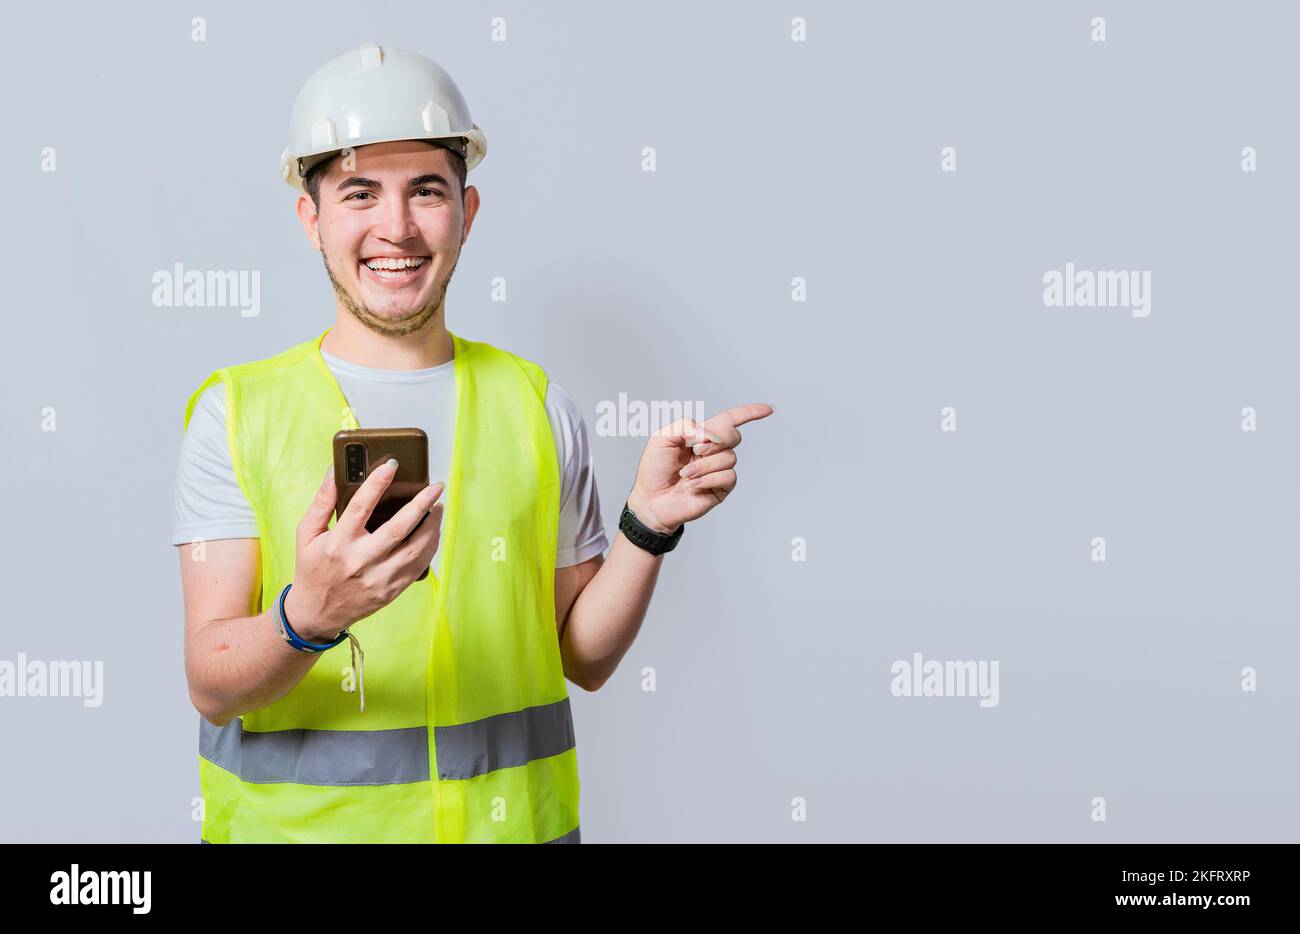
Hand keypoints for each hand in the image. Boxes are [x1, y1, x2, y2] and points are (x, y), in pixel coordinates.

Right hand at [284, 460, 444, 641]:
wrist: (316, 613)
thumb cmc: (312, 568)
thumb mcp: (306, 534)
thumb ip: (322, 502)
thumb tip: (334, 470)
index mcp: (338, 543)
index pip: (360, 507)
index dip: (377, 483)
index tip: (392, 464)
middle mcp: (360, 561)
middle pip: (398, 529)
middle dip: (421, 504)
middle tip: (436, 487)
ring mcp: (378, 579)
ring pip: (415, 550)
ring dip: (432, 526)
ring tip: (439, 507)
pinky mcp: (391, 591)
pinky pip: (418, 567)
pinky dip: (430, 547)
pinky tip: (433, 532)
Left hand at [625, 403, 774, 534]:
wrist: (651, 500)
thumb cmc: (654, 469)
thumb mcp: (661, 438)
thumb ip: (684, 425)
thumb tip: (709, 435)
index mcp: (702, 435)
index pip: (731, 420)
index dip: (750, 413)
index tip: (768, 409)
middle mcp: (714, 451)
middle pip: (734, 435)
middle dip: (717, 440)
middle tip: (695, 450)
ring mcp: (719, 470)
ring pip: (729, 457)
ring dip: (704, 465)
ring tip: (686, 475)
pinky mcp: (721, 488)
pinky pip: (728, 476)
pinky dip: (708, 479)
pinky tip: (693, 485)